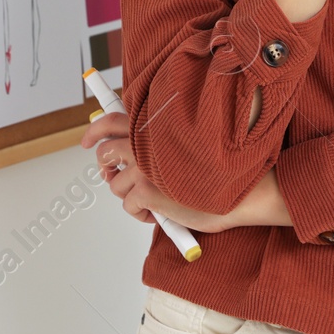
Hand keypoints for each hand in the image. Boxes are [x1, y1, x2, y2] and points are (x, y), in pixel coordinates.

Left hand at [79, 112, 289, 230]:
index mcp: (156, 126)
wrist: (245, 188)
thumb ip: (165, 141)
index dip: (96, 130)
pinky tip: (158, 212)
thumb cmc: (222, 168)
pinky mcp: (148, 192)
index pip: (114, 120)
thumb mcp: (191, 142)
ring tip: (151, 198)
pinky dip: (141, 213)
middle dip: (107, 167)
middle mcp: (147, 143)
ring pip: (115, 184)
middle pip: (106, 153)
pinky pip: (128, 206)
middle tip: (115, 176)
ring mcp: (145, 168)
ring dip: (129, 193)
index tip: (89, 139)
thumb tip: (136, 152)